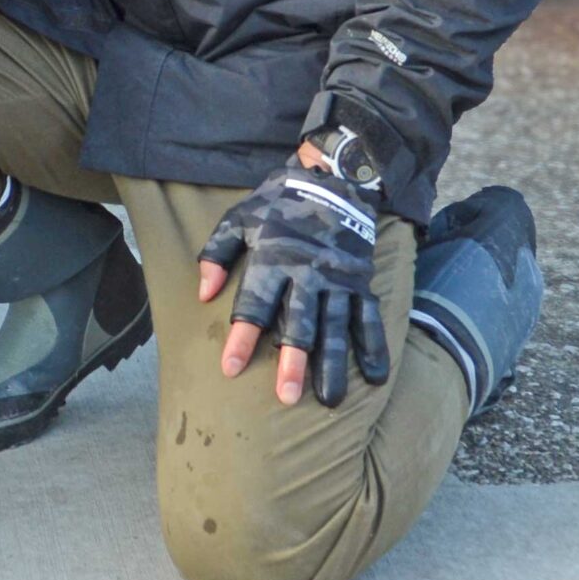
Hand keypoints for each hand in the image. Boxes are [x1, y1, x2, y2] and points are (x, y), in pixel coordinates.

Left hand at [195, 147, 390, 405]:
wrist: (334, 179)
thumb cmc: (278, 203)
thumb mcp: (238, 218)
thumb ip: (216, 254)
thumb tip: (203, 294)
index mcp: (274, 260)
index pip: (254, 304)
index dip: (241, 337)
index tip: (230, 369)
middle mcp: (308, 273)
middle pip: (300, 323)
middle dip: (293, 362)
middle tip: (287, 397)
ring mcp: (338, 280)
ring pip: (336, 328)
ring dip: (334, 365)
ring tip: (330, 400)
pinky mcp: (361, 282)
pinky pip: (369, 318)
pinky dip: (374, 346)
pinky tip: (375, 377)